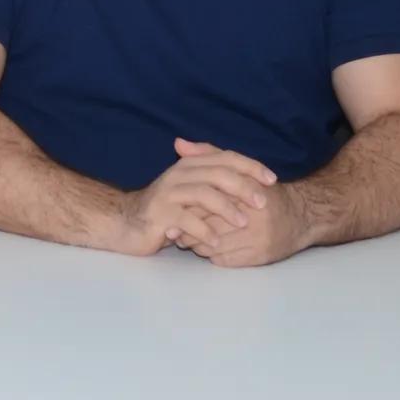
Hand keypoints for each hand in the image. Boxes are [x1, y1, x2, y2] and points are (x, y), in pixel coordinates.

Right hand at [112, 137, 275, 256]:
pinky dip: (204, 231)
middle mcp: (179, 174)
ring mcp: (168, 193)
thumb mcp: (190, 191)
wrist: (127, 223)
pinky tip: (216, 243)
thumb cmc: (165, 209)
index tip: (272, 180)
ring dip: (227, 208)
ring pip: (203, 194)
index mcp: (190, 165)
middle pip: (217, 173)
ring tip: (243, 223)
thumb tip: (245, 175)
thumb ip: (212, 180)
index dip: (250, 166)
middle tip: (263, 203)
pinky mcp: (160, 213)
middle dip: (243, 187)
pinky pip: (186, 220)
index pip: (225, 157)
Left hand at [175, 153, 310, 268]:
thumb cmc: (265, 191)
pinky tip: (209, 248)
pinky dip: (212, 255)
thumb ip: (209, 154)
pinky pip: (225, 259)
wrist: (302, 217)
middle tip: (175, 228)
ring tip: (189, 239)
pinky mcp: (259, 257)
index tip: (175, 209)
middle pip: (207, 224)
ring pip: (213, 245)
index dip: (187, 206)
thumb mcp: (240, 168)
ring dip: (197, 244)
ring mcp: (257, 238)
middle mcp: (253, 216)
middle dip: (188, 228)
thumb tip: (178, 144)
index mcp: (245, 191)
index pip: (206, 200)